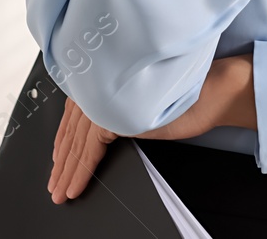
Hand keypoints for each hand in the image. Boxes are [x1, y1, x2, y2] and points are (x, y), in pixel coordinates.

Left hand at [46, 54, 255, 201]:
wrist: (212, 91)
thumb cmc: (187, 94)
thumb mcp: (142, 102)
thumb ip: (116, 106)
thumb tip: (93, 131)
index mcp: (108, 75)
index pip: (75, 115)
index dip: (63, 142)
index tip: (57, 162)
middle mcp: (103, 82)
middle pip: (71, 130)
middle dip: (61, 162)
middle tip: (54, 184)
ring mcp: (106, 96)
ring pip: (76, 142)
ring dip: (67, 171)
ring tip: (61, 191)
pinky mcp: (113, 113)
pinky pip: (89, 149)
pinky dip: (80, 170)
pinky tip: (74, 185)